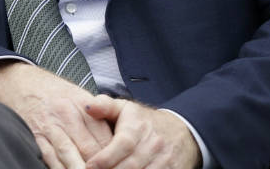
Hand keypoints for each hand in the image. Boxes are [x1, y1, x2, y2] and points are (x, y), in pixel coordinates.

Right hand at [0, 61, 111, 168]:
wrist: (17, 81)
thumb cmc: (52, 92)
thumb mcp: (78, 96)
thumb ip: (98, 119)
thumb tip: (116, 145)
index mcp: (84, 106)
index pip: (106, 139)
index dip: (115, 158)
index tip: (120, 166)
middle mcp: (67, 116)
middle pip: (91, 150)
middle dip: (100, 167)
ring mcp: (49, 127)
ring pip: (70, 156)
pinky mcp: (34, 136)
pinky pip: (50, 158)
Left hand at [83, 96, 200, 168]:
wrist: (182, 131)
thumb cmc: (145, 121)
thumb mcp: (125, 108)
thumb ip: (104, 106)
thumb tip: (87, 106)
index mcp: (138, 128)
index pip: (123, 145)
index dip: (105, 158)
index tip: (89, 165)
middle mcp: (153, 145)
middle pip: (131, 166)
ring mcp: (165, 161)